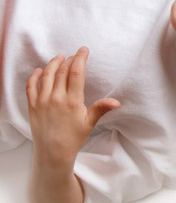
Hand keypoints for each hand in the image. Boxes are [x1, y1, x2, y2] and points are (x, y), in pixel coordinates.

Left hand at [26, 47, 120, 168]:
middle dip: (69, 59)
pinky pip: (31, 85)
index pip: (76, 72)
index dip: (80, 58)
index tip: (83, 50)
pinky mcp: (33, 105)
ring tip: (59, 58)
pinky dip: (35, 76)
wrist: (53, 152)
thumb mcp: (90, 123)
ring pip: (46, 75)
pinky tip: (40, 70)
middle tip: (75, 55)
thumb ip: (101, 108)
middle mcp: (56, 98)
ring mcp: (42, 101)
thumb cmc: (74, 138)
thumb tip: (117, 102)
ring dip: (53, 63)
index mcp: (72, 101)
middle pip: (62, 71)